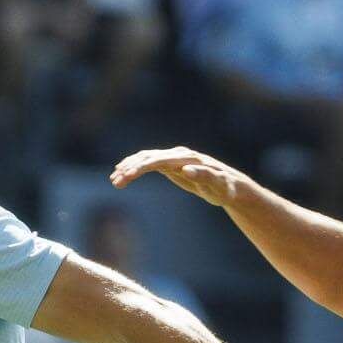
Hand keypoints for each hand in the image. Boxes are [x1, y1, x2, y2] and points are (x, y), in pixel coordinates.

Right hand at [109, 146, 244, 207]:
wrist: (228, 185)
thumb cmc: (224, 187)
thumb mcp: (217, 185)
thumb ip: (204, 176)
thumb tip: (187, 169)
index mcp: (187, 158)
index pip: (159, 160)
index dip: (142, 167)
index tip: (127, 176)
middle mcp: (178, 154)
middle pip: (149, 157)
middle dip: (130, 168)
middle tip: (115, 182)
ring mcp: (173, 158)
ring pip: (146, 158)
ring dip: (129, 167)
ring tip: (114, 180)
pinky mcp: (171, 164)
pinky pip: (149, 162)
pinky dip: (135, 166)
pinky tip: (123, 172)